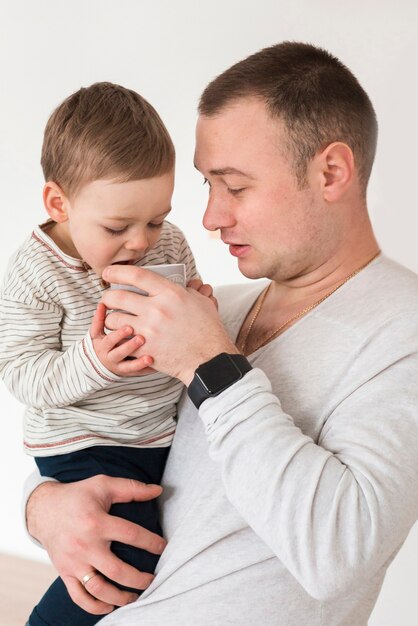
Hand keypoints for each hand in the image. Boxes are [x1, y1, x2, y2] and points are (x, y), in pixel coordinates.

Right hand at [26, 476, 165, 614]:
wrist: (44, 509)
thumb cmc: (78, 495)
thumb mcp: (104, 484)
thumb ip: (132, 488)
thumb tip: (158, 490)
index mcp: (97, 522)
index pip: (131, 535)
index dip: (151, 542)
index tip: (163, 547)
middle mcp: (85, 545)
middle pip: (117, 570)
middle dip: (139, 579)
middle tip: (152, 579)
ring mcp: (74, 562)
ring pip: (99, 589)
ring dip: (120, 598)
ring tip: (135, 596)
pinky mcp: (65, 573)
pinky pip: (79, 597)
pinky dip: (95, 607)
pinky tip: (110, 606)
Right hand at [90, 303, 153, 376]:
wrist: (99, 364)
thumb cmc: (103, 342)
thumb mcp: (96, 332)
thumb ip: (99, 319)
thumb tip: (102, 303)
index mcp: (103, 346)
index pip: (110, 340)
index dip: (118, 334)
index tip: (130, 326)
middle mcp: (110, 358)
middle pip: (119, 353)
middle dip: (130, 346)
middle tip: (142, 339)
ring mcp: (120, 367)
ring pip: (128, 367)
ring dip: (139, 362)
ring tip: (149, 358)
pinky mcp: (130, 373)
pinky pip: (139, 374)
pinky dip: (148, 370)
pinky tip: (158, 366)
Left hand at [101, 266, 237, 384]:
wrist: (209, 359)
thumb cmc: (207, 330)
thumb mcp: (201, 302)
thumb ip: (187, 290)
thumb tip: (183, 282)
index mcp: (170, 293)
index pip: (136, 275)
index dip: (118, 272)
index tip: (109, 272)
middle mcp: (156, 309)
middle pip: (118, 296)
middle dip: (108, 296)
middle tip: (108, 298)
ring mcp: (148, 329)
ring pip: (114, 318)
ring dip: (111, 318)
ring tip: (115, 318)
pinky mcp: (144, 348)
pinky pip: (120, 339)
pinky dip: (118, 336)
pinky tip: (122, 335)